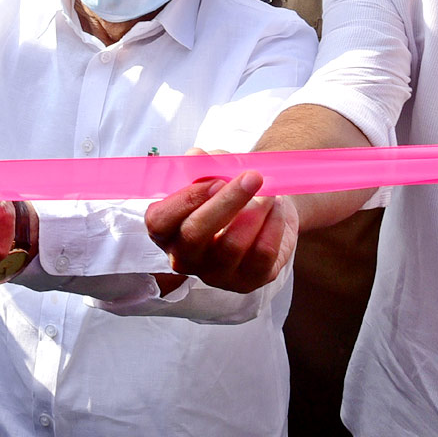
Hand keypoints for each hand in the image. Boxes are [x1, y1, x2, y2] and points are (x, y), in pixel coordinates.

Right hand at [145, 157, 296, 293]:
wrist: (267, 207)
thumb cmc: (232, 190)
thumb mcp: (218, 171)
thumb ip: (206, 164)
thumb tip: (196, 155)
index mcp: (168, 230)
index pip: (159, 221)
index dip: (185, 200)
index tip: (216, 180)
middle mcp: (186, 257)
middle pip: (195, 235)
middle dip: (227, 202)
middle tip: (253, 177)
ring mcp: (216, 274)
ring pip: (233, 245)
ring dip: (257, 210)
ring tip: (270, 191)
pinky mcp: (248, 281)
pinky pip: (262, 254)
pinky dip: (274, 224)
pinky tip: (277, 208)